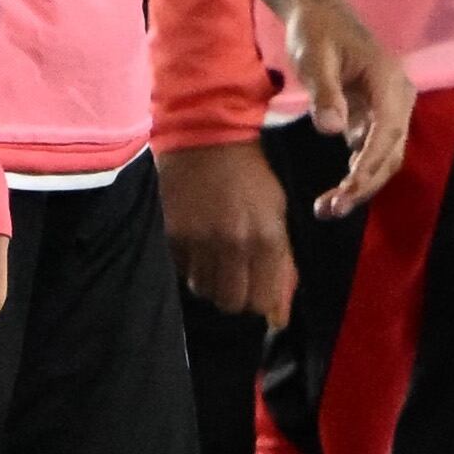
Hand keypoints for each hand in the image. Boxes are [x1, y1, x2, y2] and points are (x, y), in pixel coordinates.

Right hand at [160, 141, 296, 324]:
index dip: (262, 301)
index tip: (259, 290)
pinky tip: (197, 240)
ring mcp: (199, 241)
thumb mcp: (276, 213)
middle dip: (236, 294)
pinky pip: (181, 270)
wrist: (205, 137)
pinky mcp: (172, 235)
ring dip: (211, 280)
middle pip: (231, 302)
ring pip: (203, 290)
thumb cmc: (249, 176)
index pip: (262, 301)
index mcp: (266, 238)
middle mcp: (232, 244)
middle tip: (236, 274)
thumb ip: (282, 265)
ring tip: (215, 254)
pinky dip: (190, 264)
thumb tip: (279, 317)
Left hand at [277, 0, 415, 217]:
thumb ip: (324, 93)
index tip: (348, 188)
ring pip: (385, 155)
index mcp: (388, 81)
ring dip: (362, 183)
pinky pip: (373, 149)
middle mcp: (398, 97)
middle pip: (391, 151)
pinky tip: (337, 190)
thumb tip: (332, 130)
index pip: (387, 132)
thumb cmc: (315, 30)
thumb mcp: (313, 58)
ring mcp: (389, 107)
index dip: (370, 164)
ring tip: (329, 207)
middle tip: (331, 209)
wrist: (318, 11)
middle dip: (364, 184)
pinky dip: (358, 171)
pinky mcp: (376, 114)